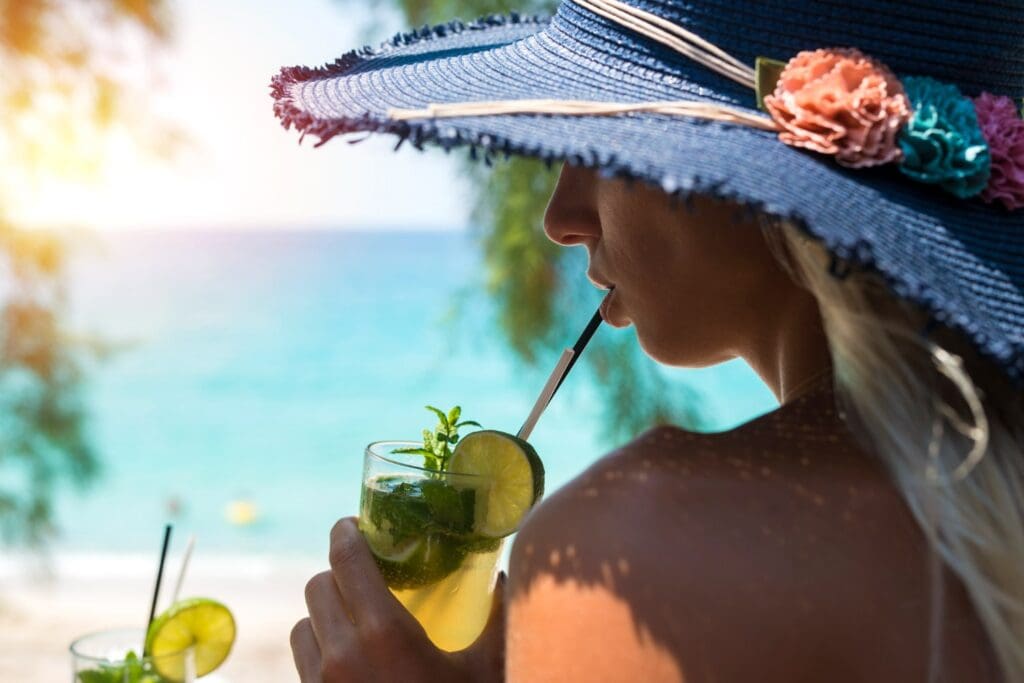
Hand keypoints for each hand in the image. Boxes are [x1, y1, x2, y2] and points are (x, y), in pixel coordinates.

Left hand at [291, 517, 504, 681]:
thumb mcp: (487, 669)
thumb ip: (500, 618)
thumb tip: (508, 576)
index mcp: (383, 633)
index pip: (344, 559)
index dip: (344, 533)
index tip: (353, 522)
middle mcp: (341, 655)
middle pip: (317, 585)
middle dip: (338, 571)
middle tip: (365, 571)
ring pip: (303, 624)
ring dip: (324, 612)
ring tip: (355, 616)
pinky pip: (303, 661)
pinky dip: (319, 647)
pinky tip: (349, 657)